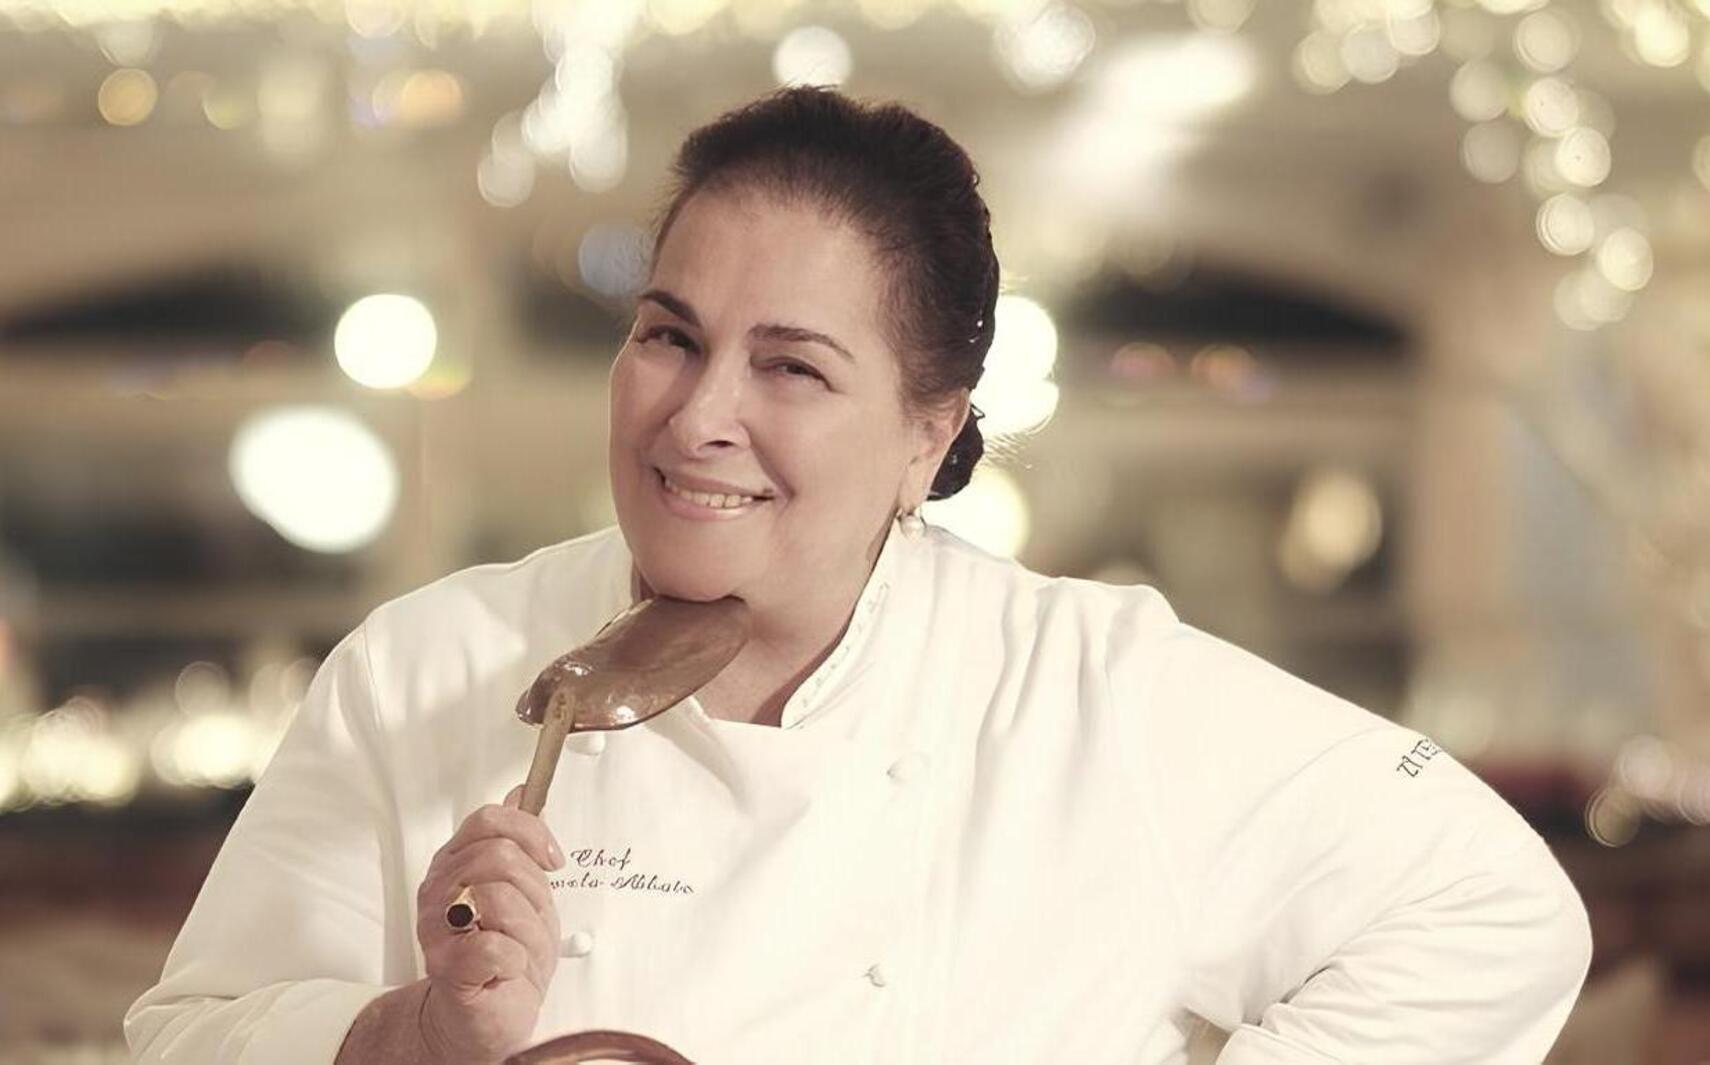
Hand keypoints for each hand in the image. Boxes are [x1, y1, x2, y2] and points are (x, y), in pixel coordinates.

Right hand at [416, 786, 563, 1063]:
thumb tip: (523, 792)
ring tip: (519, 946)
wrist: (489, 1017)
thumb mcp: (524, 890)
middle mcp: (439, 890)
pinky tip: (507, 968)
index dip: (530, 832)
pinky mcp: (447, 966)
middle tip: (533, 915)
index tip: (552, 859)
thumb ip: (520, 842)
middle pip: (498, 855)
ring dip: (529, 928)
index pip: (488, 819)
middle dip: (534, 889)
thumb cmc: (505, 956)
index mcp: (456, 864)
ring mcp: (436, 928)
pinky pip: (497, 945)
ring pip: (501, 897)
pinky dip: (517, 959)